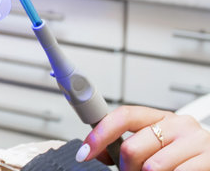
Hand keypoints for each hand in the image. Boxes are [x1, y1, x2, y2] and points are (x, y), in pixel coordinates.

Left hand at [77, 105, 209, 170]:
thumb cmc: (185, 159)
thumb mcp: (157, 146)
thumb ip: (129, 145)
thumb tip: (97, 152)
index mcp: (162, 117)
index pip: (124, 116)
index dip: (100, 134)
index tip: (84, 152)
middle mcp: (179, 124)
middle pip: (132, 148)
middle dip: (127, 168)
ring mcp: (197, 141)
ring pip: (152, 167)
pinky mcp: (209, 159)